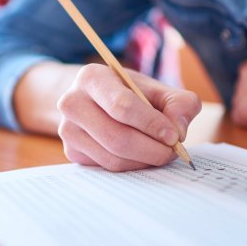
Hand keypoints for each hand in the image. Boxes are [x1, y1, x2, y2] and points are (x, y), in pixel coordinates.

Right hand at [57, 63, 200, 170]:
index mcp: (92, 78)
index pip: (122, 105)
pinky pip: (107, 168)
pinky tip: (141, 156)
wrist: (98, 101)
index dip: (151, 124)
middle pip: (117, 137)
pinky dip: (131, 166)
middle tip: (172, 151)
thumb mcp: (157, 89)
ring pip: (113, 158)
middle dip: (152, 149)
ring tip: (160, 153)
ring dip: (144, 161)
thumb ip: (179, 103)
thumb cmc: (131, 94)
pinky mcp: (72, 152)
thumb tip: (179, 130)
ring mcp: (67, 129)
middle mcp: (72, 102)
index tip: (174, 135)